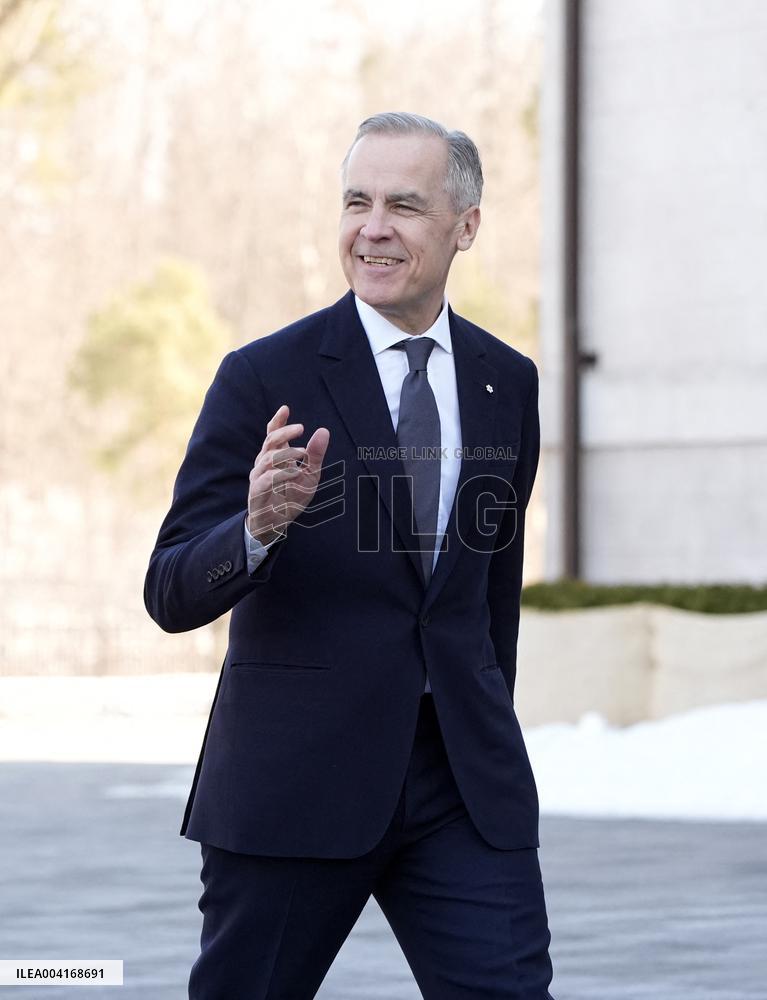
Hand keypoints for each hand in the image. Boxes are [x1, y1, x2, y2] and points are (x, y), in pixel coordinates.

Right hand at [247, 405, 329, 543]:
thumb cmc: (291, 497)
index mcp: (276, 456)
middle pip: (270, 441)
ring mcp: (258, 477)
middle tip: (301, 428)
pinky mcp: (257, 492)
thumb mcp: (310, 475)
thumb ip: (315, 455)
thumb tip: (323, 431)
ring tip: (302, 454)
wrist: (277, 523)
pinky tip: (293, 473)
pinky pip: (266, 479)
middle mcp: (264, 463)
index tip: (286, 408)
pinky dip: (280, 474)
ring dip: (287, 454)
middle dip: (284, 432)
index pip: (272, 434)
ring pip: (268, 458)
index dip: (277, 421)